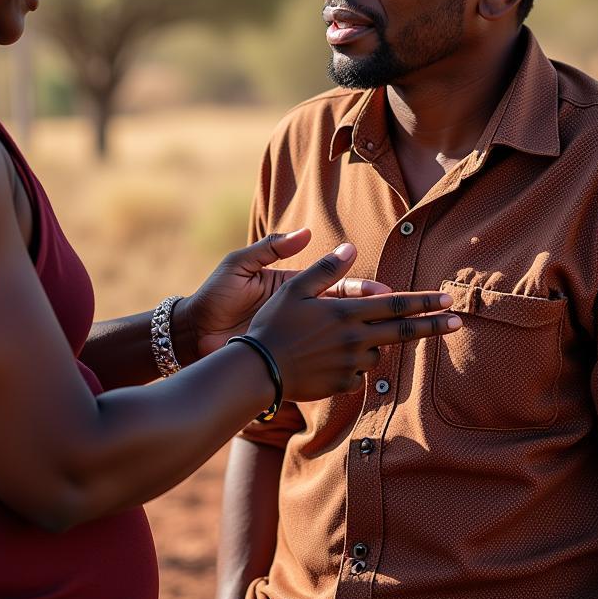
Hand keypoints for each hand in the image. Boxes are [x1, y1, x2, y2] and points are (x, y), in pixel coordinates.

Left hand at [179, 229, 386, 359]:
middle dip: (375, 315)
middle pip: (346, 314)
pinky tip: (360, 366)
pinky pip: (320, 362)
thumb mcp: (241, 266)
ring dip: (364, 341)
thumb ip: (271, 247)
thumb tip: (307, 232)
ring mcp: (295, 338)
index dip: (361, 289)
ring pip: (340, 340)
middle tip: (404, 317)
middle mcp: (300, 313)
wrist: (193, 331)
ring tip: (390, 343)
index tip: (384, 291)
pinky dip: (341, 364)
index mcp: (292, 288)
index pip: (336, 287)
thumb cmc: (215, 295)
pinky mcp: (286, 358)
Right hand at [246, 242, 460, 400]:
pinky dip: (352, 366)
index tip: (448, 299)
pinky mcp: (343, 385)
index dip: (424, 302)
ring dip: (372, 345)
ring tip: (336, 341)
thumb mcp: (295, 289)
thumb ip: (327, 269)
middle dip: (433, 326)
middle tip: (457, 322)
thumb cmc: (274, 324)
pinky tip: (328, 361)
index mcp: (346, 312)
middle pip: (403, 331)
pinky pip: (358, 374)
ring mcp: (351, 365)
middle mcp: (355, 339)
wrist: (258, 370)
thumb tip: (351, 247)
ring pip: (376, 353)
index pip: (396, 305)